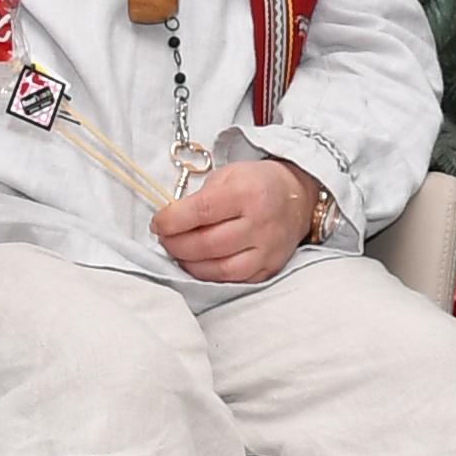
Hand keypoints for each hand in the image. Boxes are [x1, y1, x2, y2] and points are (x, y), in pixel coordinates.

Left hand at [153, 160, 318, 283]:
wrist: (298, 198)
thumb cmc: (257, 183)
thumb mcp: (229, 174)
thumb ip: (201, 196)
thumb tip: (172, 221)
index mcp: (248, 193)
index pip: (201, 211)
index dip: (172, 220)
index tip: (158, 223)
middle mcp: (260, 224)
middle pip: (206, 244)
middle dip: (175, 244)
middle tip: (164, 239)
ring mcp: (266, 251)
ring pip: (218, 269)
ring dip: (189, 264)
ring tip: (179, 252)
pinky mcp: (269, 269)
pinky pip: (232, 280)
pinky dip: (209, 275)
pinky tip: (199, 264)